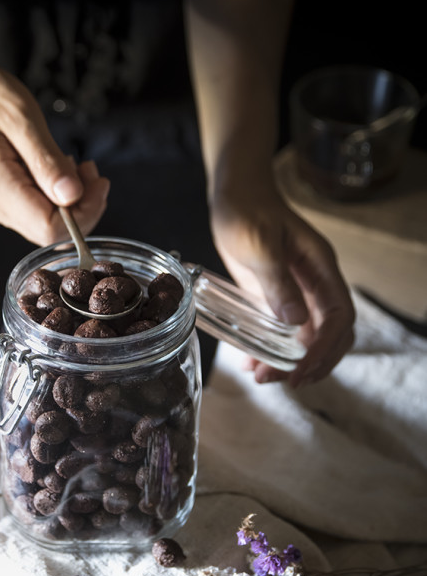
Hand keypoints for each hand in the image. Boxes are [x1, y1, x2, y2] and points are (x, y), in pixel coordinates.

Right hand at [0, 60, 109, 244]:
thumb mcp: (21, 118)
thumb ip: (47, 161)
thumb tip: (72, 197)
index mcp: (0, 188)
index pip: (51, 230)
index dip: (83, 214)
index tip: (98, 183)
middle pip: (51, 232)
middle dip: (82, 207)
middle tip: (92, 171)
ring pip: (46, 222)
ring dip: (72, 200)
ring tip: (80, 166)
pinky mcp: (2, 196)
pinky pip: (37, 208)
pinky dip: (57, 194)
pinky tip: (61, 168)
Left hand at [209, 176, 354, 385]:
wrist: (235, 194)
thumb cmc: (248, 211)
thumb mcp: (260, 245)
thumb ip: (277, 283)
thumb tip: (296, 322)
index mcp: (321, 268)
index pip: (339, 318)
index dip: (325, 348)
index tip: (301, 370)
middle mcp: (315, 284)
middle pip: (330, 334)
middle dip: (311, 363)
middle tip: (282, 381)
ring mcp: (297, 292)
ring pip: (306, 338)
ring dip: (289, 362)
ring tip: (260, 376)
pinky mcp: (277, 297)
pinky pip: (283, 332)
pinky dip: (271, 351)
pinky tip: (251, 362)